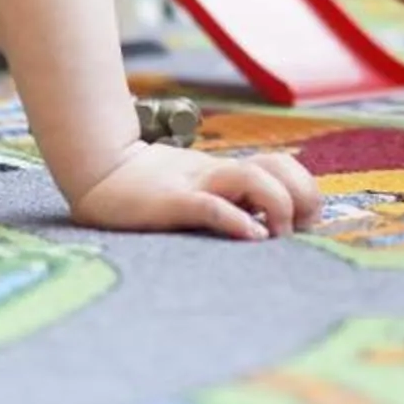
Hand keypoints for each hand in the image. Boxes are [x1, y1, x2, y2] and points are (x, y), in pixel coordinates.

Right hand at [70, 141, 321, 240]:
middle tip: (300, 229)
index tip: (308, 221)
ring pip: (251, 178)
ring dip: (277, 205)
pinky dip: (236, 220)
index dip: (304, 187)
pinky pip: (211, 205)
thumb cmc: (145, 191)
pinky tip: (252, 238)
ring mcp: (195, 184)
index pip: (280, 165)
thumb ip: (222, 201)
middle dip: (302, 195)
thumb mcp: (192, 191)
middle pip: (276, 166)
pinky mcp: (171, 202)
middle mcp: (216, 175)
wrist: (95, 170)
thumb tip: (260, 229)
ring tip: (277, 236)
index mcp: (225, 174)